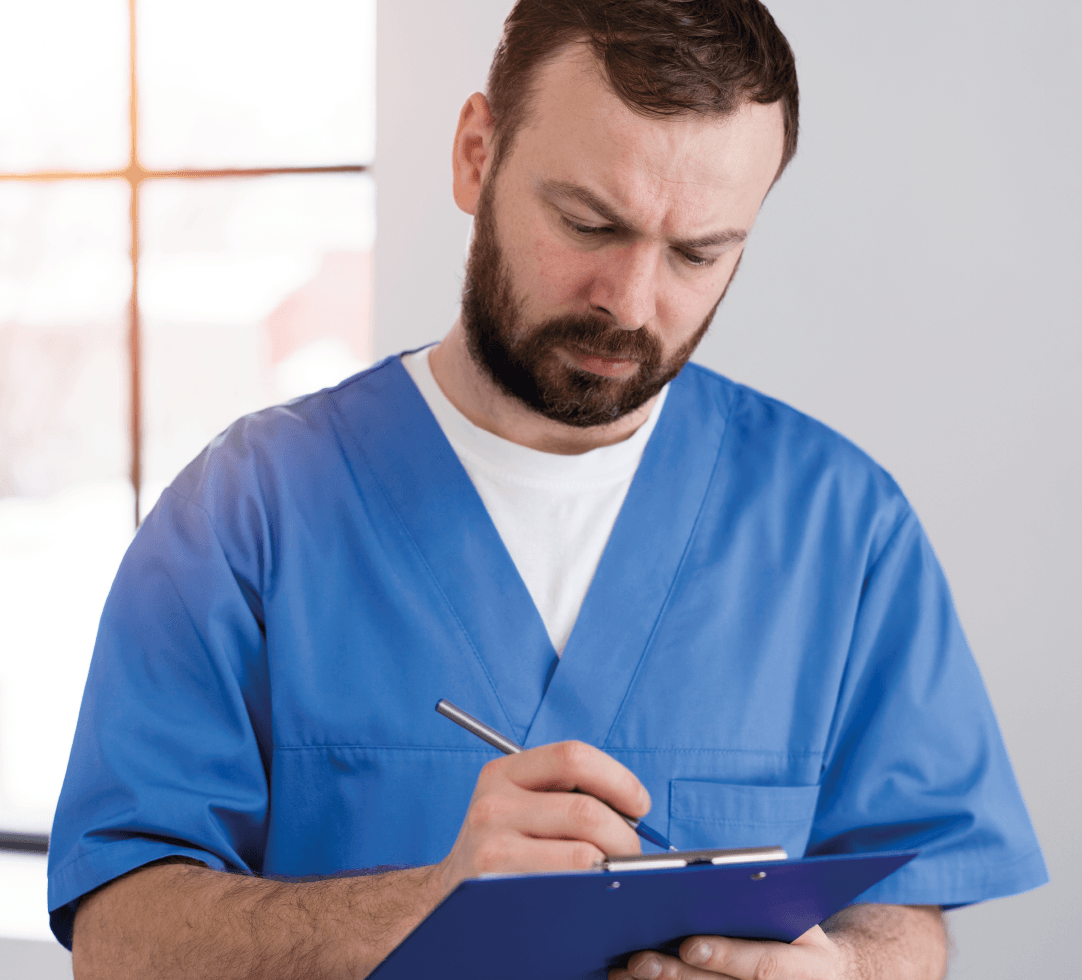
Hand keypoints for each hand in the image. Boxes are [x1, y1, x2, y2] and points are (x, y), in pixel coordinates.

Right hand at [434, 740, 649, 894]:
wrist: (448, 898)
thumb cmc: (503, 848)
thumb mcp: (519, 805)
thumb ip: (565, 794)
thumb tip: (632, 811)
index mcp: (504, 772)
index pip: (573, 756)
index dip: (618, 778)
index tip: (639, 804)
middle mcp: (494, 803)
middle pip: (587, 810)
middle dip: (625, 836)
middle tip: (631, 853)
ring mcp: (493, 846)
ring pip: (585, 853)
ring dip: (614, 866)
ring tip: (612, 874)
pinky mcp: (501, 888)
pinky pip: (569, 884)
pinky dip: (593, 888)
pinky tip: (590, 891)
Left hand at [609, 924, 850, 979]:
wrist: (827, 977)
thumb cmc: (799, 935)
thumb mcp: (796, 914)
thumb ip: (761, 902)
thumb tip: (705, 878)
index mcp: (804, 967)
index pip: (762, 964)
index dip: (726, 956)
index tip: (689, 945)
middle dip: (678, 976)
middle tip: (639, 961)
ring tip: (622, 973)